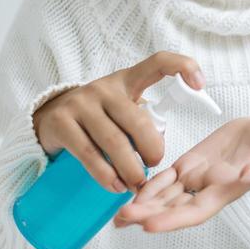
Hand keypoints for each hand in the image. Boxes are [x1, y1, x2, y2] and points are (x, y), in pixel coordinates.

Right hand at [31, 51, 206, 193]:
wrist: (48, 119)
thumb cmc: (98, 118)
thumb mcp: (121, 110)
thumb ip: (142, 122)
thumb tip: (158, 149)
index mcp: (127, 80)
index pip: (158, 63)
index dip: (182, 67)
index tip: (201, 85)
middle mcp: (104, 88)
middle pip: (138, 120)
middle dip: (152, 149)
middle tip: (154, 165)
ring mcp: (80, 103)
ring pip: (114, 141)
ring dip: (130, 169)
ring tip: (136, 183)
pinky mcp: (61, 123)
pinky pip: (88, 153)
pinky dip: (105, 174)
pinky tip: (115, 185)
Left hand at [113, 116, 249, 233]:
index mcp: (227, 191)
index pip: (196, 211)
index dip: (172, 220)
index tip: (148, 225)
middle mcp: (208, 190)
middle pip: (173, 208)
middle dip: (148, 215)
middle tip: (121, 218)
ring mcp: (198, 177)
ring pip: (165, 195)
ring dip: (143, 205)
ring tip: (118, 214)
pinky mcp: (191, 163)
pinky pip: (166, 178)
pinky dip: (149, 185)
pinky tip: (130, 190)